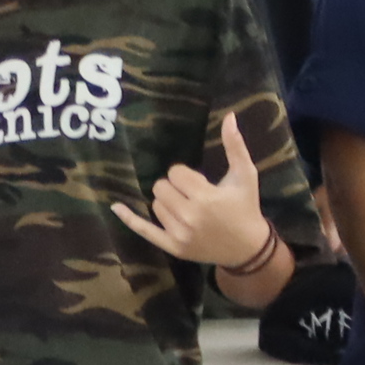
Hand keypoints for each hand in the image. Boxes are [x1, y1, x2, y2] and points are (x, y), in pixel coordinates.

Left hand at [111, 112, 275, 269]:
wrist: (249, 248)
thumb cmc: (246, 207)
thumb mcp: (246, 174)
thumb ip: (235, 146)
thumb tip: (229, 116)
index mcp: (205, 197)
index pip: (175, 173)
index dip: (187, 175)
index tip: (201, 183)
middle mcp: (189, 216)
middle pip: (160, 187)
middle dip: (175, 187)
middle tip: (193, 195)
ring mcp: (179, 234)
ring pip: (155, 204)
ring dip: (168, 202)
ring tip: (188, 209)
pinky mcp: (173, 247)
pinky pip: (144, 230)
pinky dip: (129, 219)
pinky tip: (115, 207)